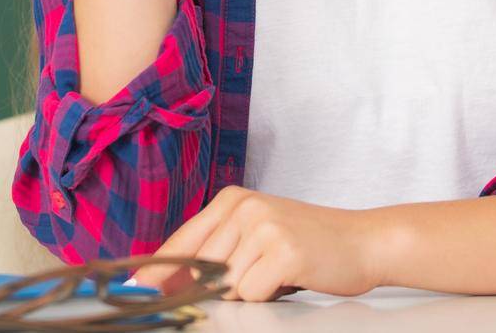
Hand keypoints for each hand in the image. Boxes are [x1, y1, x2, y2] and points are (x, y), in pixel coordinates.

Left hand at [131, 186, 391, 302]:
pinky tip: (292, 276)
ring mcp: (264, 226)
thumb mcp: (256, 235)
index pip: (178, 244)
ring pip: (226, 287)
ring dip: (250, 292)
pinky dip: (269, 296)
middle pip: (199, 271)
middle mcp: (245, 206)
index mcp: (232, 199)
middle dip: (217, 288)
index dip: (152, 275)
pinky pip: (252, 294)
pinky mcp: (284, 250)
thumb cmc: (309, 244)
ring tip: (279, 272)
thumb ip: (210, 254)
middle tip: (259, 274)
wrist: (365, 241)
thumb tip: (153, 285)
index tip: (130, 292)